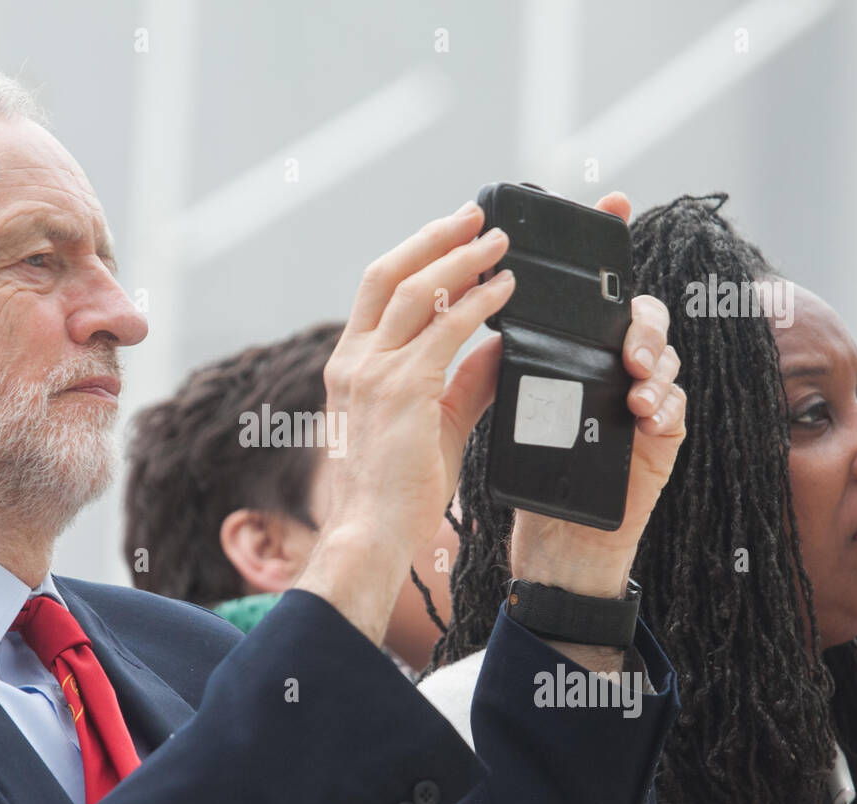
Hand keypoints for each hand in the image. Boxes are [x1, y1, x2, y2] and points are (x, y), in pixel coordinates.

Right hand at [296, 200, 514, 642]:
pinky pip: (445, 332)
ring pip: (416, 292)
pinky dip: (478, 304)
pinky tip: (506, 290)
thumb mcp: (431, 423)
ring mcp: (371, 373)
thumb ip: (462, 380)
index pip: (378, 290)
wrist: (370, 535)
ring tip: (499, 241)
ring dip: (461, 258)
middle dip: (435, 237)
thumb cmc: (395, 489)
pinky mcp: (400, 391)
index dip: (415, 253)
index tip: (452, 232)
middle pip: (389, 274)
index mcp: (350, 365)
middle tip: (477, 215)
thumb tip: (498, 344)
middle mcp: (353, 360)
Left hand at [510, 193, 686, 599]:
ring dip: (655, 362)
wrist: (554, 539)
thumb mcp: (510, 402)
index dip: (609, 245)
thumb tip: (470, 300)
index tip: (615, 199)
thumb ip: (501, 355)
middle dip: (638, 319)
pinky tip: (648, 413)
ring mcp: (645, 399)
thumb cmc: (535, 468)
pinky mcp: (664, 440)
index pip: (595, 290)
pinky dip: (667, 405)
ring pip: (668, 354)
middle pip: (642, 313)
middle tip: (622, 343)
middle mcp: (615, 365)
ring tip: (636, 384)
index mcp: (579, 349)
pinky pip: (680, 409)